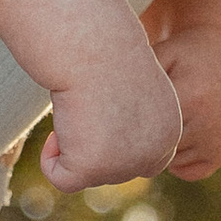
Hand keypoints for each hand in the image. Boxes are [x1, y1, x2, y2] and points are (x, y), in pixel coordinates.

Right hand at [38, 23, 187, 193]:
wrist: (91, 41)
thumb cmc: (105, 49)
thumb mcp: (130, 86)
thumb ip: (130, 118)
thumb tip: (110, 140)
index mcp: (170, 131)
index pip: (143, 159)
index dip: (115, 141)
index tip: (100, 111)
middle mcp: (155, 153)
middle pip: (114, 170)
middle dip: (93, 146)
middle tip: (84, 107)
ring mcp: (125, 164)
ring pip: (87, 173)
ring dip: (73, 144)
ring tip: (74, 107)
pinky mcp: (92, 168)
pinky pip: (62, 179)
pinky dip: (50, 160)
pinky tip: (54, 132)